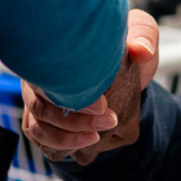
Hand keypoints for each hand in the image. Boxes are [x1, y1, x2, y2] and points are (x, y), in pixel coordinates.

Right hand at [21, 10, 160, 164]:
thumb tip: (140, 50)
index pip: (47, 76)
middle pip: (40, 107)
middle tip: (109, 120)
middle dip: (74, 121)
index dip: (71, 94)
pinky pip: (43, 143)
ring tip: (97, 137)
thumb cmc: (124, 49)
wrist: (123, 74)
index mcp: (53, 54)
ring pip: (38, 128)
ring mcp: (38, 104)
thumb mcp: (139, 32)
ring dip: (67, 139)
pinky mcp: (45, 126)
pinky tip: (86, 146)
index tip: (103, 104)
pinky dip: (61, 148)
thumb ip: (142, 36)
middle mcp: (38, 79)